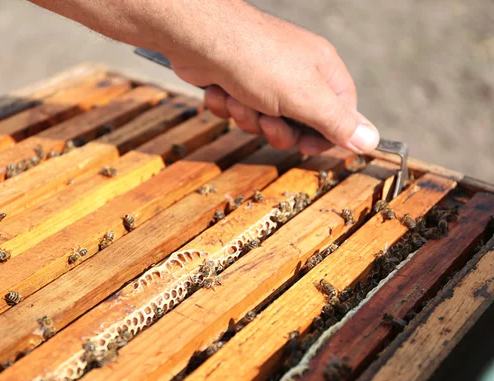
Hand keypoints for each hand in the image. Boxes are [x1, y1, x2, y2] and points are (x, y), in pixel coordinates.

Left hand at [167, 8, 379, 154]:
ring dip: (248, 117)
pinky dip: (227, 104)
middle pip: (298, 123)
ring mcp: (262, 77)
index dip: (325, 136)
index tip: (307, 147)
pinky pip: (238, 109)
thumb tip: (371, 141)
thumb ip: (337, 122)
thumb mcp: (306, 97)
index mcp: (322, 72)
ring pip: (264, 119)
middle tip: (266, 120)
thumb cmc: (259, 62)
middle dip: (276, 129)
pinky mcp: (234, 81)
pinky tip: (220, 90)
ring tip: (239, 98)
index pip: (340, 113)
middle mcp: (295, 73)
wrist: (201, 40)